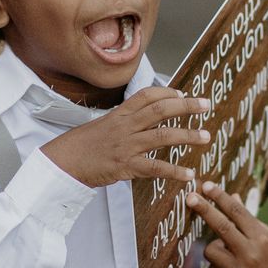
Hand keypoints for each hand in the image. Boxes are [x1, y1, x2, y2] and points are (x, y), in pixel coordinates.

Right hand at [40, 87, 211, 188]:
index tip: (182, 94)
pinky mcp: (124, 166)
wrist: (60, 163)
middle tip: (206, 104)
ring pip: (162, 136)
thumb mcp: (100, 126)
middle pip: (160, 110)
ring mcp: (125, 145)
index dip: (166, 92)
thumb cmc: (79, 146)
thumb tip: (141, 122)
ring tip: (205, 137)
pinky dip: (174, 172)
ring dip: (187, 135)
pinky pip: (154, 168)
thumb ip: (122, 123)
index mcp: (118, 114)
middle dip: (186, 106)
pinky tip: (189, 174)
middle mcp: (124, 126)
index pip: (146, 95)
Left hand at [188, 182, 267, 267]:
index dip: (220, 197)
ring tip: (228, 250)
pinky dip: (218, 265)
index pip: (237, 212)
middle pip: (221, 227)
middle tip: (190, 197)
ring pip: (210, 250)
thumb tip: (232, 196)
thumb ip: (247, 219)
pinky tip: (232, 267)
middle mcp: (251, 254)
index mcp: (262, 237)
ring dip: (214, 246)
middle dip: (204, 209)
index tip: (206, 185)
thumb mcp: (267, 235)